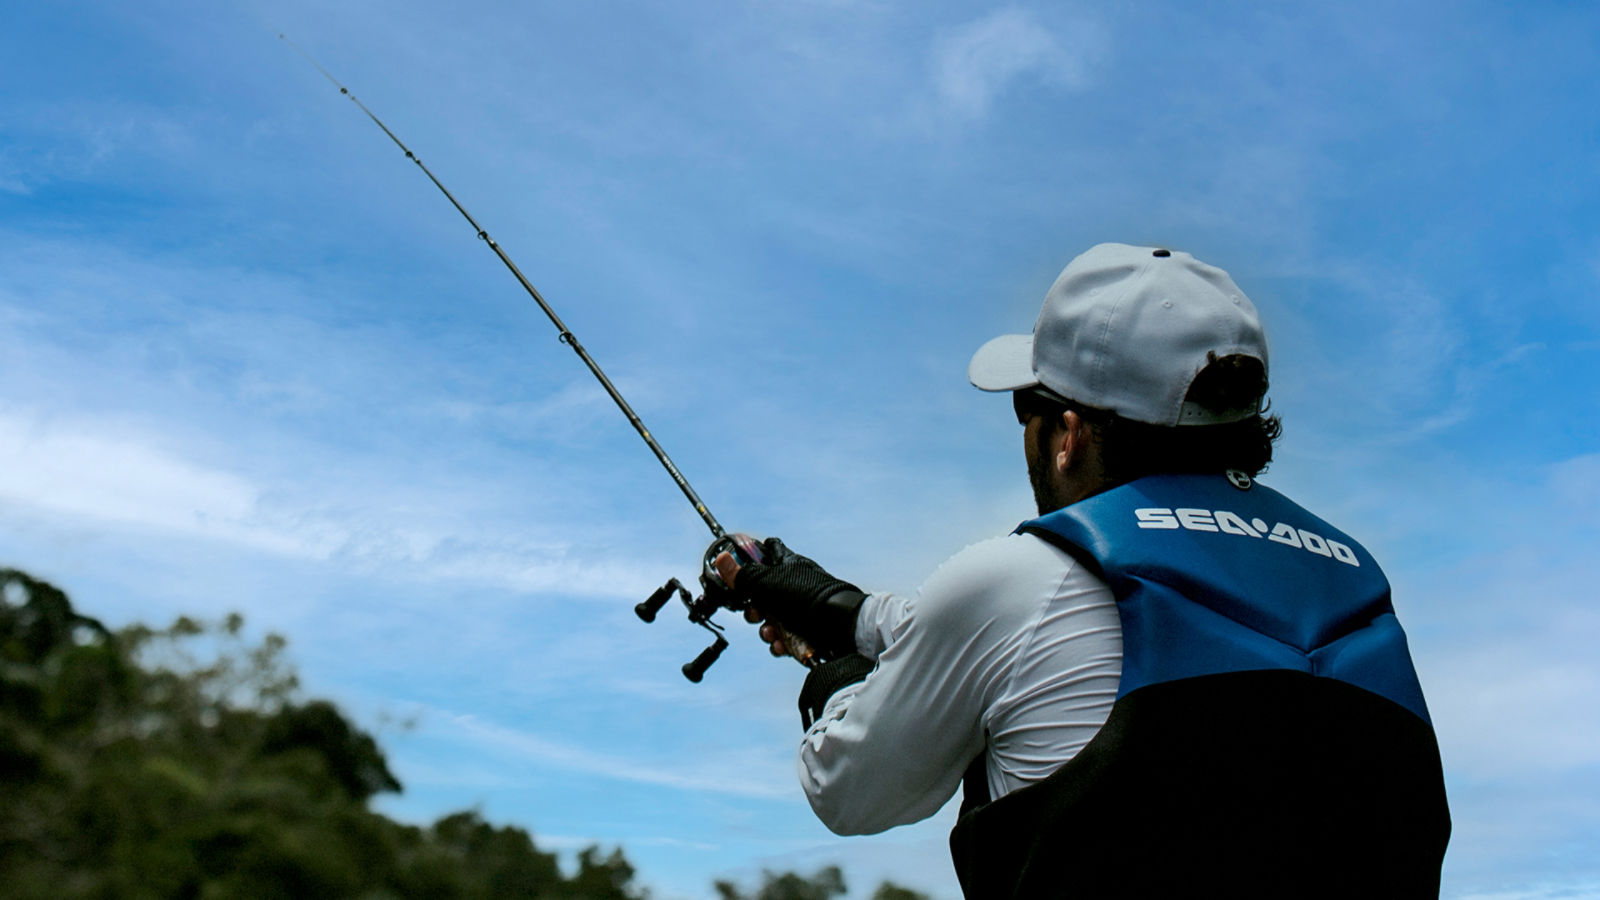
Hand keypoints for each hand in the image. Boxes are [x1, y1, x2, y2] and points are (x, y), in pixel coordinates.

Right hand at [713, 538, 865, 662]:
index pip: (765, 551)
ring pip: (771, 619)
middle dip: (754, 609)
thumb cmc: (810, 596)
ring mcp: (799, 608)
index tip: (737, 573)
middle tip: (756, 614)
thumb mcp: (770, 583)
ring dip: (766, 629)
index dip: (748, 560)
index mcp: (786, 565)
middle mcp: (792, 585)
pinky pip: (784, 637)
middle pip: (761, 593)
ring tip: (772, 633)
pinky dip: (780, 642)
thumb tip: (721, 559)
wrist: (843, 625)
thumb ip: (743, 575)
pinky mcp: (805, 629)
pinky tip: (783, 645)